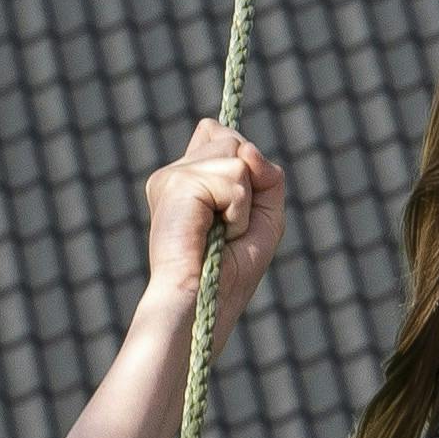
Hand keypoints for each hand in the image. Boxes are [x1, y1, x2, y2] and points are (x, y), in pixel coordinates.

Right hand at [144, 119, 285, 343]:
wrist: (201, 305)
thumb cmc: (227, 273)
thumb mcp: (263, 218)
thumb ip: (266, 176)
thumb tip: (246, 147)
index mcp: (185, 179)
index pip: (216, 132)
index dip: (240, 162)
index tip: (233, 206)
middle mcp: (174, 173)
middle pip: (233, 141)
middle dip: (248, 186)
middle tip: (226, 227)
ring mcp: (172, 175)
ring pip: (237, 155)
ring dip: (243, 202)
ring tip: (221, 232)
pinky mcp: (177, 182)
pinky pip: (235, 176)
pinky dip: (238, 210)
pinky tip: (216, 233)